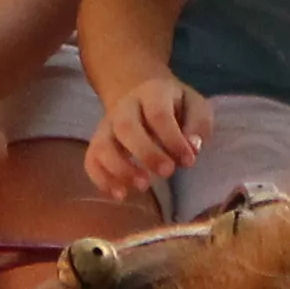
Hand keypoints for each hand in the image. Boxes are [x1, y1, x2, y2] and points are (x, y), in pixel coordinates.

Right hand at [80, 72, 207, 199]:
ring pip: (102, 145)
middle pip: (126, 127)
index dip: (173, 139)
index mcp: (152, 93)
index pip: (158, 114)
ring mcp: (107, 125)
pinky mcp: (97, 143)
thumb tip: (193, 148)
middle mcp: (124, 107)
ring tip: (143, 186)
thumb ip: (198, 125)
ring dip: (120, 169)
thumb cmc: (174, 106)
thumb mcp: (195, 105)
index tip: (189, 160)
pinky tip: (120, 195)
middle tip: (167, 173)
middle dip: (146, 153)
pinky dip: (101, 180)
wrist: (141, 94)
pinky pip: (91, 160)